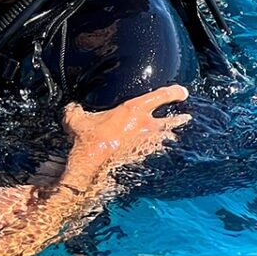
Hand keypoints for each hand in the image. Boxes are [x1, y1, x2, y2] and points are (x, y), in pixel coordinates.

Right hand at [62, 85, 190, 185]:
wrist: (94, 164)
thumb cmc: (89, 139)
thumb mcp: (77, 119)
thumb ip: (75, 110)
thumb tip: (70, 107)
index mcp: (134, 109)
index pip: (162, 95)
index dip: (175, 92)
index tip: (182, 91)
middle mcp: (146, 125)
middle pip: (172, 120)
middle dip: (180, 118)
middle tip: (186, 116)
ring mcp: (147, 143)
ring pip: (166, 137)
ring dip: (171, 135)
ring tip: (174, 135)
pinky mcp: (143, 157)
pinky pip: (155, 151)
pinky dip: (157, 150)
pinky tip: (156, 152)